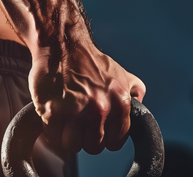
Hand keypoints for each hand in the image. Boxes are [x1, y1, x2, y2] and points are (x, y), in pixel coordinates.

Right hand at [28, 39, 145, 153]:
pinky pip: (53, 136)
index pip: (116, 142)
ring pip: (72, 146)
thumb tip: (140, 103)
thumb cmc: (89, 60)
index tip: (96, 128)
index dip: (105, 137)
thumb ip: (134, 90)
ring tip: (66, 117)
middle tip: (78, 120)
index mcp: (120, 103)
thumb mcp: (120, 73)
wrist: (61, 44)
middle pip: (93, 147)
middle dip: (85, 137)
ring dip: (67, 135)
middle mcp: (100, 109)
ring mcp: (75, 111)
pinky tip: (54, 112)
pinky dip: (51, 128)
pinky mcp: (52, 112)